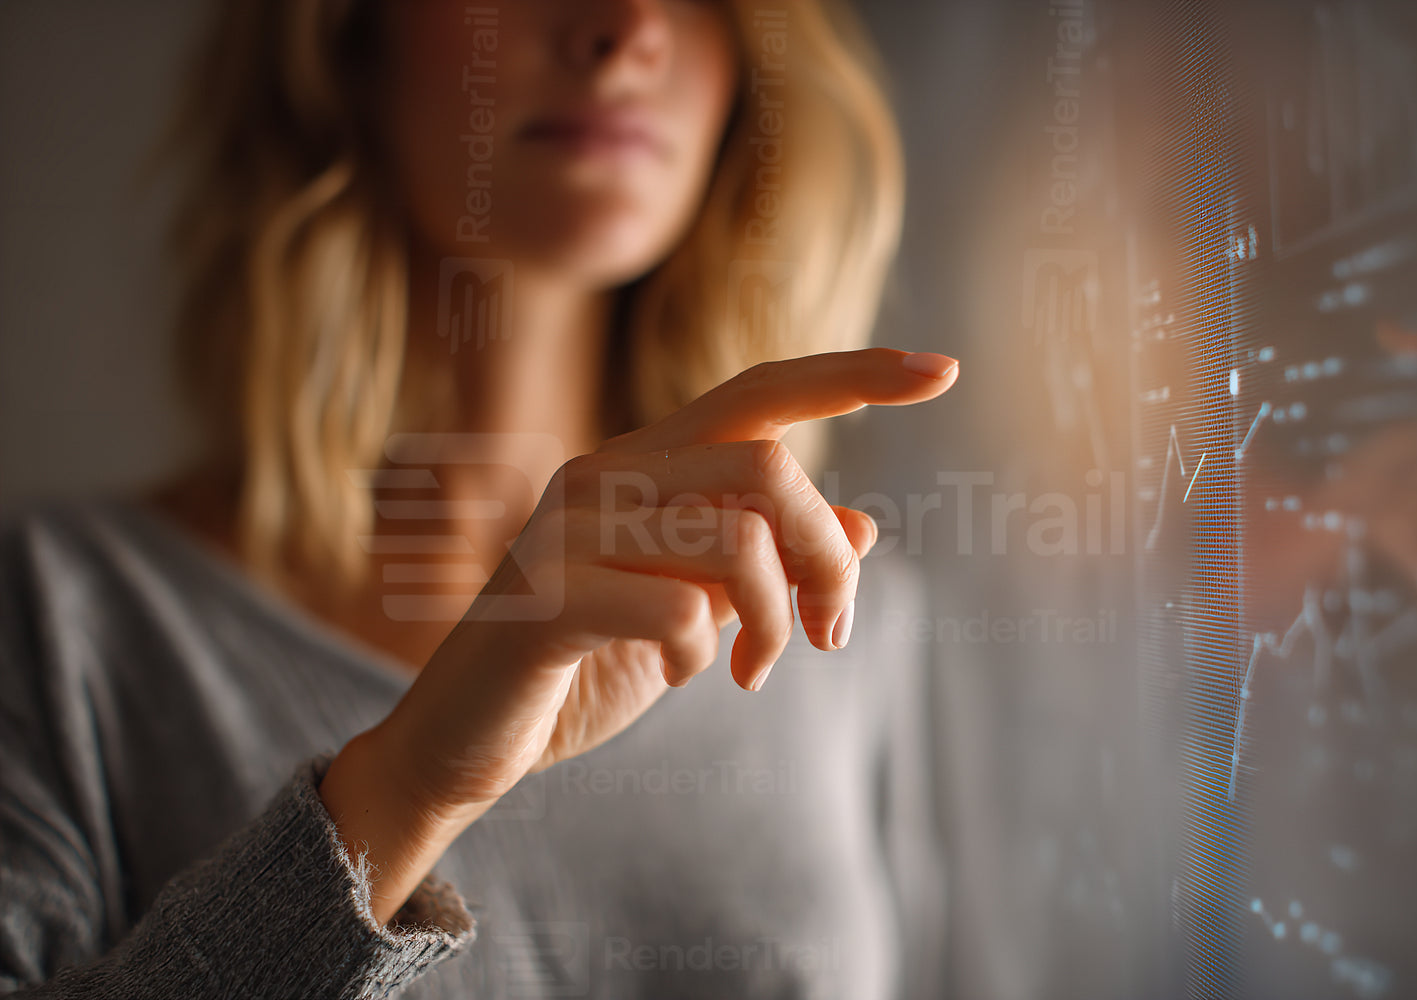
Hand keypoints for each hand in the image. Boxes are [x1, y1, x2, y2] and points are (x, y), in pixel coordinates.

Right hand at [318, 349, 957, 922]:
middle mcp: (606, 473)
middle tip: (831, 632)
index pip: (759, 392)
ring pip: (736, 539)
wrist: (464, 742)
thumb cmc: (583, 665)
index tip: (942, 370)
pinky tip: (680, 674)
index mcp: (644, 463)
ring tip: (758, 669)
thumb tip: (866, 526)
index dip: (851, 376)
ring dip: (775, 620)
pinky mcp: (546, 596)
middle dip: (826, 556)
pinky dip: (699, 653)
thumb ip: (767, 562)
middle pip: (769, 468)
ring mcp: (569, 529)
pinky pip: (677, 608)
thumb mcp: (694, 611)